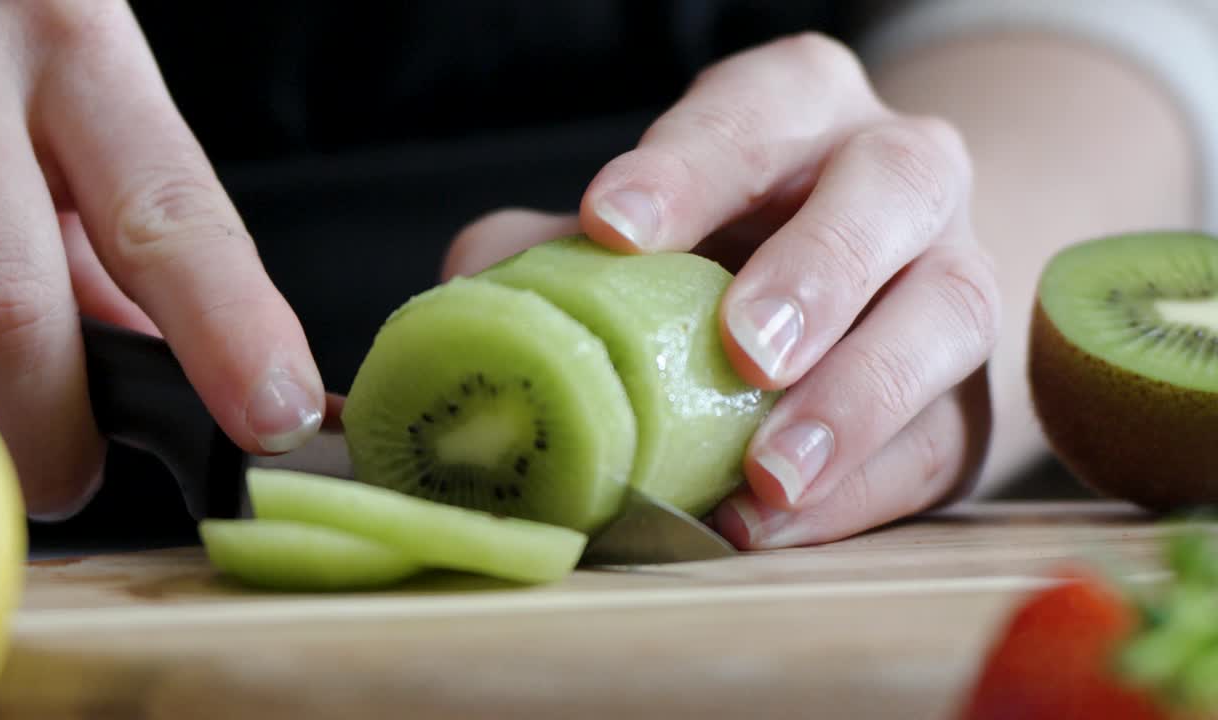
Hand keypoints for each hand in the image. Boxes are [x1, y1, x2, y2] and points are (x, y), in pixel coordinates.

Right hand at [0, 1, 323, 518]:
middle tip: (70, 478)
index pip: (168, 217)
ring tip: (15, 393)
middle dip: (48, 425)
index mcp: (76, 53)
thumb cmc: (7, 44)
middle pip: (7, 301)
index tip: (276, 417)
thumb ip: (123, 226)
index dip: (230, 332)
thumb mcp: (87, 101)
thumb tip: (165, 369)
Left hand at [442, 33, 999, 547]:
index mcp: (803, 109)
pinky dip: (859, 488)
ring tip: (769, 474)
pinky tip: (777, 522)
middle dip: (815, 268)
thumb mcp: (638, 227)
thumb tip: (477, 309)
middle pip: (890, 188)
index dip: (688, 165)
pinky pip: (937, 436)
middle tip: (744, 351)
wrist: (855, 297)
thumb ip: (554, 253)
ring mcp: (951, 278)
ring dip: (856, 400)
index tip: (610, 227)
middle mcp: (899, 175)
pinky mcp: (965, 393)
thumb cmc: (719, 248)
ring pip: (942, 316)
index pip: (753, 113)